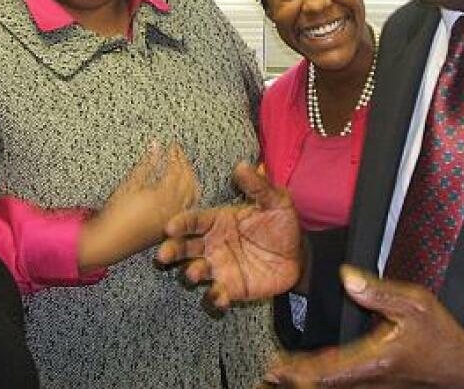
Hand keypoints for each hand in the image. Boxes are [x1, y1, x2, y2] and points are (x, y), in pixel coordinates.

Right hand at [78, 142, 198, 270]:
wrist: (111, 240)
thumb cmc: (117, 213)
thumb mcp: (130, 185)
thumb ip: (146, 164)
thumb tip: (156, 145)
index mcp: (161, 198)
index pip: (176, 170)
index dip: (176, 155)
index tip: (173, 146)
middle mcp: (172, 209)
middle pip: (188, 180)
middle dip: (184, 163)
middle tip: (178, 152)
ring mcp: (175, 218)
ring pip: (193, 193)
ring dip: (190, 176)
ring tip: (182, 165)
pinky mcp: (173, 224)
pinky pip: (190, 204)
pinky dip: (190, 191)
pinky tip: (183, 184)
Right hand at [156, 162, 302, 309]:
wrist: (298, 257)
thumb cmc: (281, 225)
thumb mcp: (275, 202)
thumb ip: (258, 186)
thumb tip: (244, 165)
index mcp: (218, 221)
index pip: (194, 221)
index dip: (181, 223)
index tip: (169, 227)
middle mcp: (212, 244)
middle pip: (185, 247)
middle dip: (172, 250)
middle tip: (164, 254)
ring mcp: (219, 267)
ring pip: (195, 270)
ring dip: (191, 273)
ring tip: (193, 273)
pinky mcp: (230, 288)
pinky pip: (216, 295)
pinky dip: (215, 298)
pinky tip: (220, 297)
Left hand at [266, 266, 463, 387]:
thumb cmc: (442, 337)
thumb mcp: (417, 304)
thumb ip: (379, 291)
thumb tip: (346, 275)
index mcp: (374, 360)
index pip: (327, 371)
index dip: (298, 372)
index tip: (274, 369)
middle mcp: (370, 380)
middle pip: (323, 386)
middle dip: (293, 382)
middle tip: (266, 378)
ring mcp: (374, 387)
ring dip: (306, 383)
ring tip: (278, 379)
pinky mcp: (378, 387)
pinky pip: (344, 387)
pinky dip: (323, 382)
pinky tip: (309, 377)